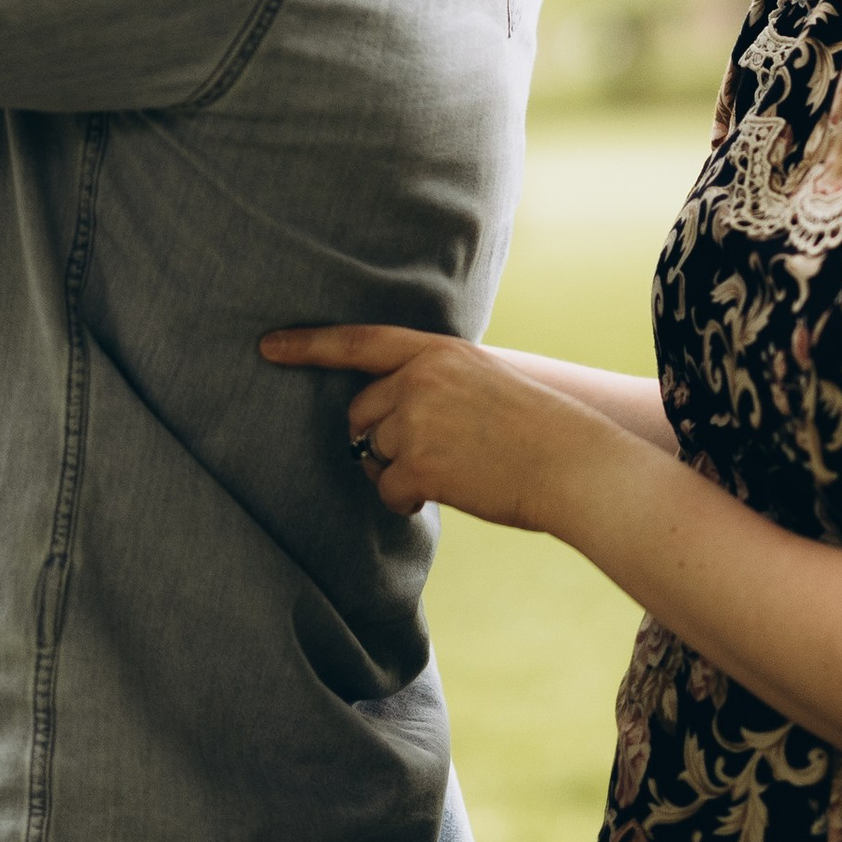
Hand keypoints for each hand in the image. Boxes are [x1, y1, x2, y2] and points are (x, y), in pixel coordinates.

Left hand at [256, 323, 604, 529]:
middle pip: (361, 413)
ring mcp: (418, 420)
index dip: (309, 345)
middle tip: (424, 456)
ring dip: (398, 471)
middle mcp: (422, 378)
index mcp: (439, 351)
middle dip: (378, 439)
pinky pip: (386, 489)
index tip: (267, 346)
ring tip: (451, 472)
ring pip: (372, 453)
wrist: (574, 463)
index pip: (360, 341)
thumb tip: (384, 413)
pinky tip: (443, 494)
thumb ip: (434, 382)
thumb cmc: (536, 429)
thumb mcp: (484, 380)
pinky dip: (406, 500)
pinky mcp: (420, 464)